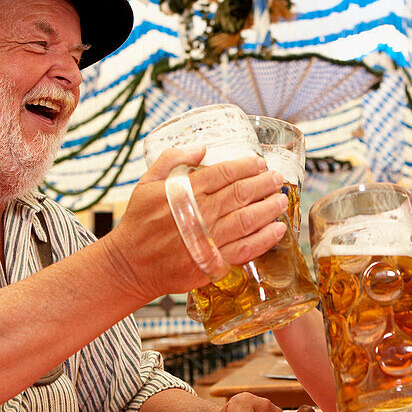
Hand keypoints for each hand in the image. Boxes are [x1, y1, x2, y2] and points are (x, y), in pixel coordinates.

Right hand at [100, 146, 287, 299]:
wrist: (131, 264)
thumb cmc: (139, 222)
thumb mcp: (147, 184)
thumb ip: (172, 160)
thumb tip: (201, 147)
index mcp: (185, 192)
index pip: (225, 173)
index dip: (247, 166)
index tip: (259, 163)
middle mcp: (200, 214)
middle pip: (241, 193)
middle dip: (264, 183)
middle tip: (277, 178)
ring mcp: (208, 239)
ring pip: (248, 219)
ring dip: (269, 207)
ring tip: (280, 199)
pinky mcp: (213, 262)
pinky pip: (245, 249)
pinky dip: (264, 239)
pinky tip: (277, 229)